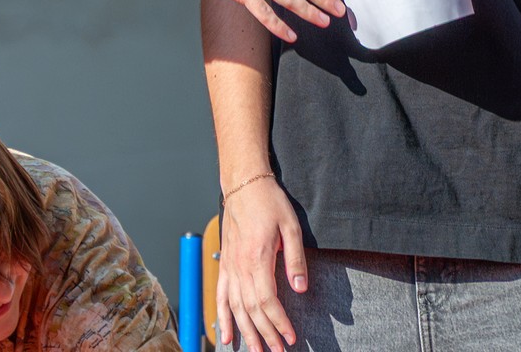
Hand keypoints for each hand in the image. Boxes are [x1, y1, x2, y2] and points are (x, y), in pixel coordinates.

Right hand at [217, 177, 307, 351]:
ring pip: (235, 308)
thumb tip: (300, 288)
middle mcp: (240, 266)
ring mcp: (229, 266)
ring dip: (245, 332)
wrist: (243, 184)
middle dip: (265, 335)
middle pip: (251, 310)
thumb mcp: (291, 226)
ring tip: (256, 351)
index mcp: (258, 258)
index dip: (279, 322)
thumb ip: (295, 259)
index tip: (291, 337)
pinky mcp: (224, 263)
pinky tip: (225, 335)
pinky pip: (221, 296)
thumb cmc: (268, 202)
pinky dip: (222, 318)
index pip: (268, 301)